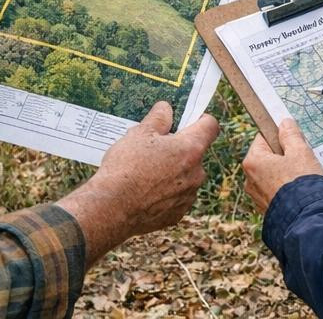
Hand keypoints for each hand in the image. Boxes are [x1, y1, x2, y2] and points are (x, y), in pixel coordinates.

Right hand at [59, 102, 219, 263]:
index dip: (200, 119)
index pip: (210, 126)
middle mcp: (196, 173)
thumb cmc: (126, 167)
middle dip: (179, 148)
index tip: (186, 120)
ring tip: (145, 172)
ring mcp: (188, 196)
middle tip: (155, 148)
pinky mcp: (177, 214)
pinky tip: (144, 192)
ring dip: (173, 171)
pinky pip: (176, 196)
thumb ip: (158, 118)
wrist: (111, 209)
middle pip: (195, 152)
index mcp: (191, 149)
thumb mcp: (139, 133)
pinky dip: (165, 192)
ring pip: (186, 175)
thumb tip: (166, 109)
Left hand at [242, 119, 322, 213]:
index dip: (281, 138)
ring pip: (272, 175)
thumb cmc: (302, 183)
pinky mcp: (266, 209)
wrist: (307, 220)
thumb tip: (284, 123)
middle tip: (302, 161)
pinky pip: (275, 191)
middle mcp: (249, 179)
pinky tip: (299, 191)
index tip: (295, 142)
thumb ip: (291, 135)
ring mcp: (256, 196)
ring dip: (286, 173)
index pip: (264, 138)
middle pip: (268, 157)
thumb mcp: (300, 152)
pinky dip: (286, 188)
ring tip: (303, 177)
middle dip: (285, 157)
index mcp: (252, 161)